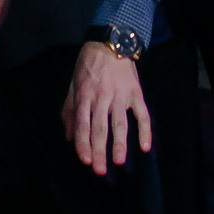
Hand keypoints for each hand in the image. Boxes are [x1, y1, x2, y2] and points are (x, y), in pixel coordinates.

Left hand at [61, 43, 152, 175]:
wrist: (110, 43)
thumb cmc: (88, 66)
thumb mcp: (73, 85)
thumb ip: (69, 110)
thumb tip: (68, 136)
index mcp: (84, 96)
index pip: (82, 125)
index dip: (83, 143)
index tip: (85, 160)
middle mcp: (101, 97)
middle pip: (100, 128)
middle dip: (99, 151)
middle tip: (99, 170)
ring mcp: (120, 96)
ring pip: (120, 124)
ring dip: (120, 144)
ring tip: (120, 162)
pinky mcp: (136, 93)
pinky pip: (142, 114)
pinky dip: (145, 131)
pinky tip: (146, 147)